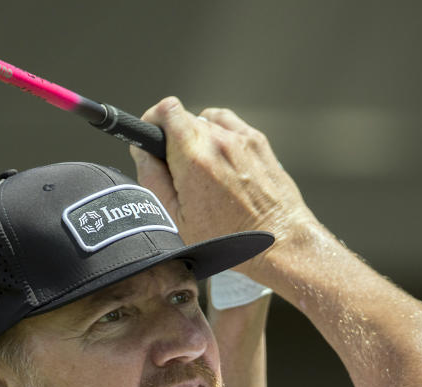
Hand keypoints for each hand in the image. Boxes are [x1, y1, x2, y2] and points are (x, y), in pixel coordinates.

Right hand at [130, 97, 318, 267]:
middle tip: (177, 169)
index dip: (152, 121)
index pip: (165, 111)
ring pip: (206, 121)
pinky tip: (220, 160)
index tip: (151, 137)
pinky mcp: (258, 142)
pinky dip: (220, 135)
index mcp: (193, 158)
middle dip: (173, 138)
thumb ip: (153, 180)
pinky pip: (229, 125)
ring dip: (197, 137)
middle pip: (183, 118)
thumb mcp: (177, 218)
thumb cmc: (230, 238)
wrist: (279, 240)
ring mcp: (241, 139)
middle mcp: (218, 141)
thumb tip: (142, 153)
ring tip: (202, 169)